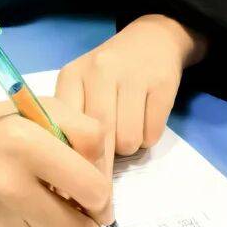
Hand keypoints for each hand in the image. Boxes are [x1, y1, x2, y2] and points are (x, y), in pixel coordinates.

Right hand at [0, 97, 111, 226]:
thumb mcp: (40, 108)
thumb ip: (84, 133)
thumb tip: (104, 185)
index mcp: (24, 144)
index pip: (94, 186)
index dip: (102, 185)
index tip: (90, 178)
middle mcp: (9, 187)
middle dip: (91, 219)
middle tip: (82, 202)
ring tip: (49, 201)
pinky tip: (21, 210)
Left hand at [55, 15, 207, 205]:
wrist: (151, 39)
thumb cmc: (108, 74)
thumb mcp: (81, 88)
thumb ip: (71, 122)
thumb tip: (65, 176)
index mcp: (71, 76)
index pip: (66, 128)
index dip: (72, 162)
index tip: (74, 188)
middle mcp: (98, 72)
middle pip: (98, 139)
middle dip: (101, 168)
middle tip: (103, 186)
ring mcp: (132, 76)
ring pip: (127, 142)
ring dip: (128, 148)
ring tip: (125, 128)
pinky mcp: (162, 84)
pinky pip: (152, 134)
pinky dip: (148, 137)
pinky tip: (144, 117)